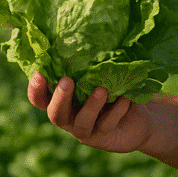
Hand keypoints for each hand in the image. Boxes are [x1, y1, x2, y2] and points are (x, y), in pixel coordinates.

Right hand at [28, 72, 151, 152]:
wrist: (141, 117)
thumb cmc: (115, 90)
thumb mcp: (102, 77)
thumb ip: (90, 66)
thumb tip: (86, 38)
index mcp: (63, 101)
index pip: (41, 100)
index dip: (36, 90)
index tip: (38, 73)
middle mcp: (70, 118)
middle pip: (55, 115)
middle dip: (60, 98)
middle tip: (67, 81)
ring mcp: (86, 130)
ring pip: (82, 123)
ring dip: (91, 106)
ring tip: (101, 90)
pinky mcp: (104, 138)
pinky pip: (107, 125)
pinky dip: (116, 111)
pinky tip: (125, 99)